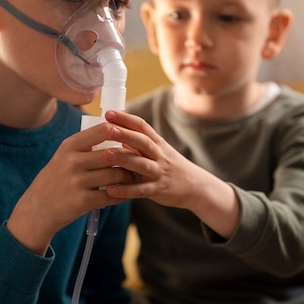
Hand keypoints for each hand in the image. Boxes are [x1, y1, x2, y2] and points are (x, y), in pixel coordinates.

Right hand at [7, 121, 134, 253]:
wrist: (37, 209)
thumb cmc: (57, 179)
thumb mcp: (65, 156)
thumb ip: (87, 144)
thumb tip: (118, 131)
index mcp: (70, 145)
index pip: (104, 130)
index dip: (123, 133)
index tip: (131, 139)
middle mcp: (73, 161)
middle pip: (114, 154)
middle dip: (130, 158)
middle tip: (138, 162)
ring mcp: (77, 182)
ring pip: (116, 174)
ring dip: (129, 177)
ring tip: (132, 178)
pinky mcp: (82, 201)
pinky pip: (112, 195)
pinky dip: (122, 195)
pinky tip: (124, 193)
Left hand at [102, 110, 239, 237]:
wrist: (196, 186)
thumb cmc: (171, 167)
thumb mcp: (158, 151)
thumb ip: (138, 144)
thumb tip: (116, 132)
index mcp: (158, 143)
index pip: (142, 126)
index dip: (126, 119)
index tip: (109, 113)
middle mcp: (159, 156)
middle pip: (143, 142)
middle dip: (126, 134)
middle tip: (109, 129)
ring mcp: (159, 173)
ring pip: (142, 164)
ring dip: (124, 159)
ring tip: (107, 155)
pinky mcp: (158, 190)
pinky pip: (141, 190)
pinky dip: (125, 190)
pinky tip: (110, 189)